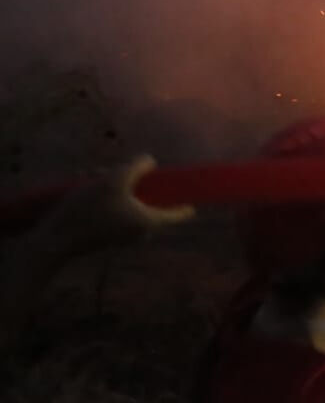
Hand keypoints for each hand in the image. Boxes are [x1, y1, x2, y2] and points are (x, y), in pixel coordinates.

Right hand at [44, 155, 193, 256]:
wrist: (52, 240)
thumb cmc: (87, 210)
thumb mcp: (115, 179)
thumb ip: (138, 167)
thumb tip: (150, 162)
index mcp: (150, 222)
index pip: (181, 212)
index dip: (188, 196)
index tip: (194, 186)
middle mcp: (140, 231)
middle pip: (148, 197)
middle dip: (130, 180)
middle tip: (107, 172)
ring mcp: (122, 233)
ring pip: (126, 198)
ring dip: (109, 183)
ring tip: (89, 177)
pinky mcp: (105, 232)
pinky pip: (111, 206)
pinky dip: (99, 194)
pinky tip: (82, 184)